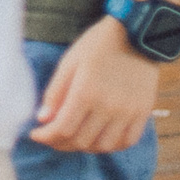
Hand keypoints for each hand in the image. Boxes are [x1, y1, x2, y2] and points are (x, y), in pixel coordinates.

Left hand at [27, 16, 159, 153]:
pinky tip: (99, 137)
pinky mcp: (143, 112)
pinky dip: (111, 145)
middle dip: (60, 143)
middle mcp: (108, 106)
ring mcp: (128, 112)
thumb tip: (42, 119)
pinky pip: (127, 141)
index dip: (46, 136)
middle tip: (52, 136)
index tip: (36, 134)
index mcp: (86, 92)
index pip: (62, 129)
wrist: (136, 34)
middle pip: (81, 141)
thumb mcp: (69, 62)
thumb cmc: (98, 45)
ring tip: (74, 137)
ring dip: (84, 146)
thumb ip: (55, 92)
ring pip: (103, 146)